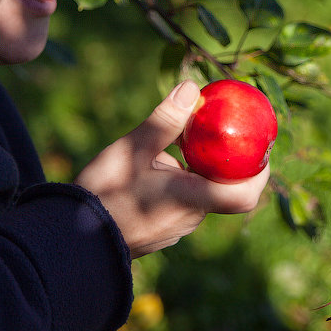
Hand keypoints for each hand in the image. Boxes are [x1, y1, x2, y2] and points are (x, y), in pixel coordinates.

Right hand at [74, 81, 270, 257]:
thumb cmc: (103, 194)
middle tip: (211, 132)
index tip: (259, 147)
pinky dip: (179, 185)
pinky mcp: (161, 232)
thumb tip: (193, 89)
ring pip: (198, 195)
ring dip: (194, 172)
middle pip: (221, 188)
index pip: (245, 194)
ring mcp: (176, 228)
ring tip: (174, 145)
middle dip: (219, 161)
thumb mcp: (133, 149)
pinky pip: (181, 205)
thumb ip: (166, 120)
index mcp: (192, 199)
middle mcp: (191, 218)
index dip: (258, 171)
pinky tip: (154, 168)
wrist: (71, 241)